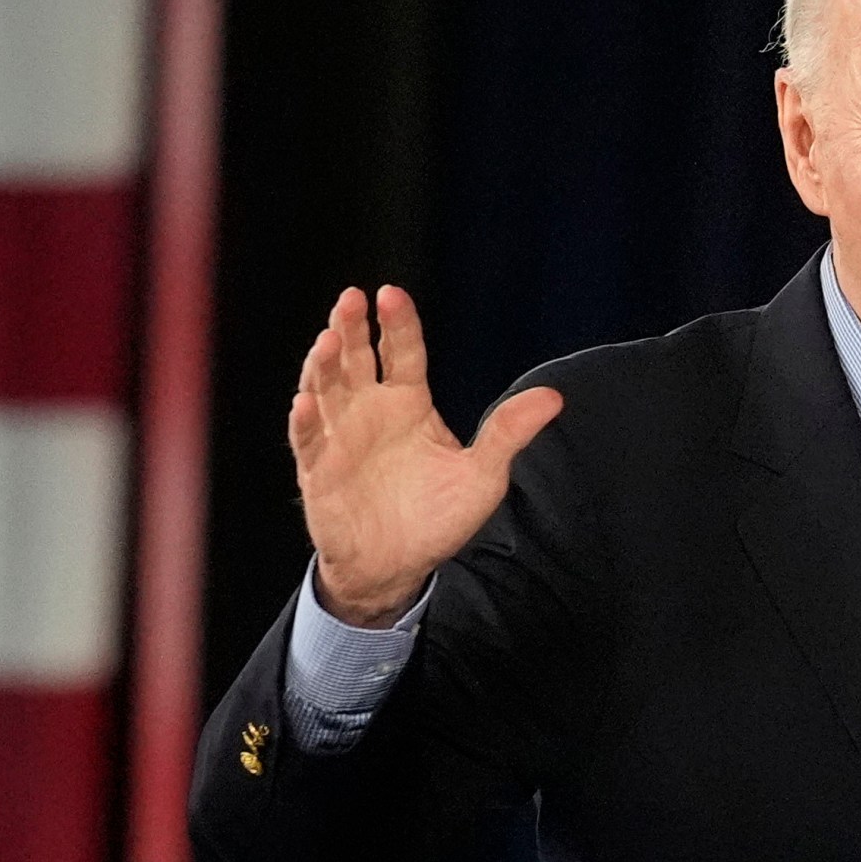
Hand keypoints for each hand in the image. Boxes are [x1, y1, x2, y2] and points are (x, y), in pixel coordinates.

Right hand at [289, 286, 561, 624]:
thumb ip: (508, 433)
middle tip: (351, 299)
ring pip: (325, 389)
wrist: (398, 567)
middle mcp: (370, 411)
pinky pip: (309, 441)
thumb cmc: (437, 517)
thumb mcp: (482, 475)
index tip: (392, 295)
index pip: (403, 353)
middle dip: (351, 328)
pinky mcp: (318, 471)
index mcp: (408, 404)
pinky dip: (306, 421)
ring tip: (327, 340)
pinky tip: (306, 402)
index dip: (398, 325)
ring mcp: (340, 437)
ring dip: (323, 365)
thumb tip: (554, 397)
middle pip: (356, 360)